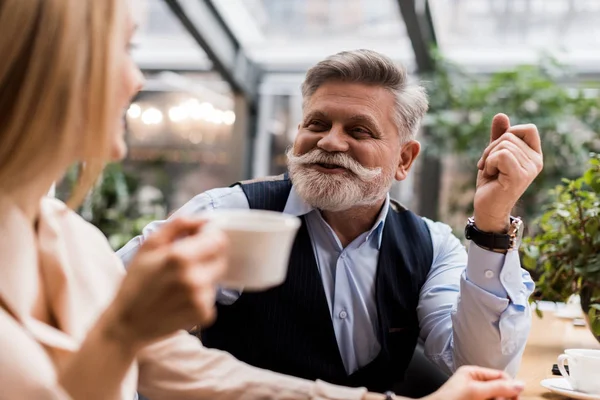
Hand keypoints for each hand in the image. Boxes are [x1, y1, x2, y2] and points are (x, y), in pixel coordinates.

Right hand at [103, 217, 227, 349]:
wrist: (128, 324)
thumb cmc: (136, 282)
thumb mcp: (149, 245)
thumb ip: (178, 225)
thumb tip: (205, 218)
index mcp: (180, 257)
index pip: (218, 239)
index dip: (211, 237)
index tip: (200, 240)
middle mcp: (195, 278)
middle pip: (221, 258)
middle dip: (208, 256)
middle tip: (186, 264)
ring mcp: (201, 299)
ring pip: (216, 277)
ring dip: (203, 277)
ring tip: (179, 285)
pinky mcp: (205, 315)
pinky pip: (212, 296)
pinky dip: (200, 296)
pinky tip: (181, 300)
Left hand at [423, 366, 524, 399]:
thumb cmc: (449, 399)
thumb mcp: (476, 391)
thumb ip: (498, 387)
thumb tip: (520, 384)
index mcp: (473, 373)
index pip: (500, 375)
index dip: (510, 386)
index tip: (517, 397)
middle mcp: (475, 383)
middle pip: (500, 389)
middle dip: (504, 397)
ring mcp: (475, 396)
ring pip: (496, 398)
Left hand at [474, 113, 542, 232]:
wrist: (487, 207)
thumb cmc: (491, 182)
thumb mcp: (493, 155)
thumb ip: (499, 136)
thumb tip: (501, 115)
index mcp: (534, 155)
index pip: (529, 128)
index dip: (509, 133)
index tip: (497, 150)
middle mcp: (536, 162)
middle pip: (510, 135)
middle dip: (491, 148)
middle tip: (487, 165)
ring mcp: (530, 169)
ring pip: (504, 145)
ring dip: (488, 157)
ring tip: (490, 172)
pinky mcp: (520, 176)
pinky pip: (501, 155)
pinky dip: (489, 162)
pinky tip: (490, 175)